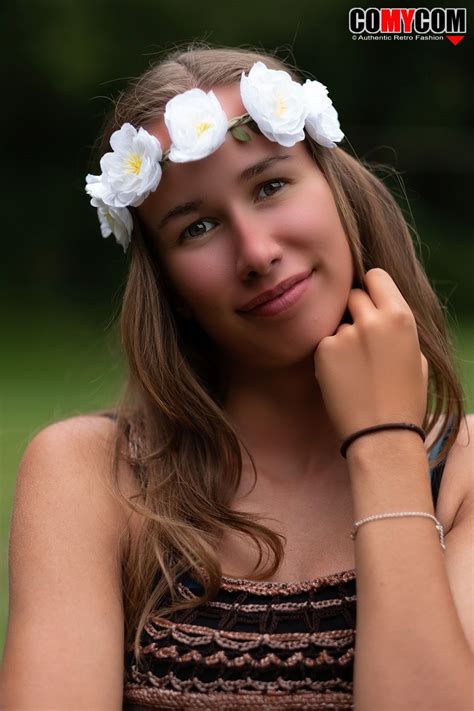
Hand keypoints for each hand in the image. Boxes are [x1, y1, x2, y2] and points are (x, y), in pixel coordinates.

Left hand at [313, 268, 427, 441]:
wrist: (382, 435)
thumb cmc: (405, 399)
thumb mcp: (416, 355)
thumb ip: (396, 326)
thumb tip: (379, 308)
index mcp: (400, 317)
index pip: (376, 277)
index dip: (372, 288)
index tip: (369, 300)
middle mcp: (371, 320)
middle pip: (353, 296)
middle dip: (354, 312)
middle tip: (360, 340)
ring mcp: (344, 334)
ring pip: (337, 323)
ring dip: (342, 337)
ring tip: (354, 369)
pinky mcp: (323, 351)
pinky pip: (325, 343)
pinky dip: (330, 356)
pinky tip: (342, 379)